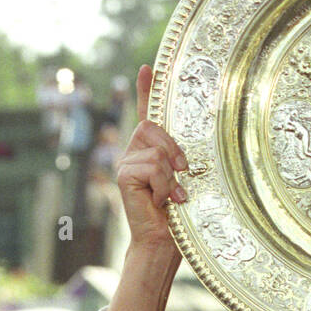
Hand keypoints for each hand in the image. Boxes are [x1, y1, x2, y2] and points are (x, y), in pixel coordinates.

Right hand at [116, 66, 187, 257]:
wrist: (162, 242)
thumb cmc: (178, 216)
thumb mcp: (183, 182)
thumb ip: (180, 162)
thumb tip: (187, 156)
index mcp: (150, 153)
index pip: (146, 115)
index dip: (146, 90)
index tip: (148, 68)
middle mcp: (135, 153)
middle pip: (153, 127)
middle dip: (173, 149)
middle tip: (182, 174)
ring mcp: (126, 163)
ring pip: (157, 151)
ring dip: (171, 177)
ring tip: (170, 197)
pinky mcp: (124, 174)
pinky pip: (152, 167)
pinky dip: (163, 186)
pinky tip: (159, 202)